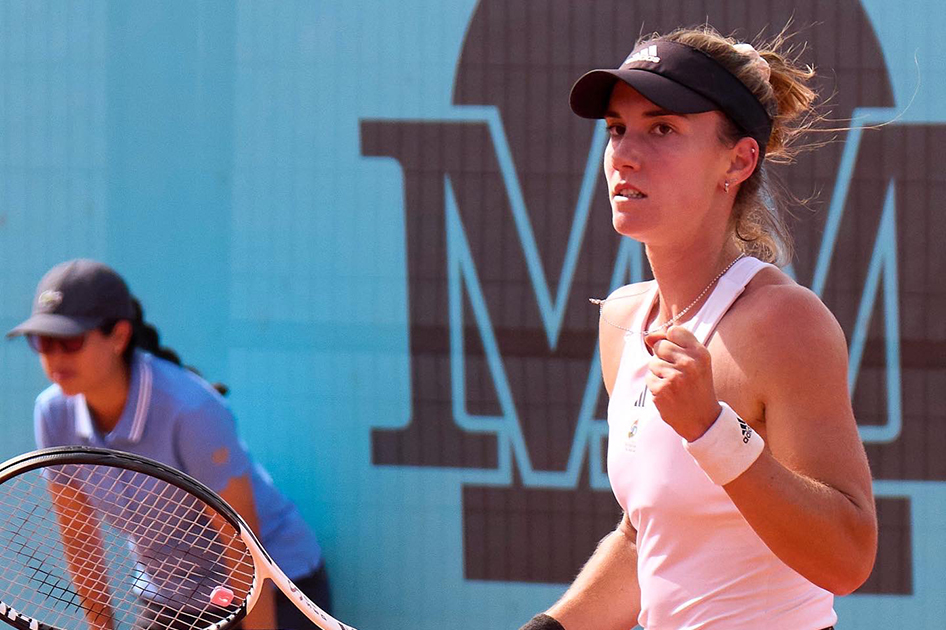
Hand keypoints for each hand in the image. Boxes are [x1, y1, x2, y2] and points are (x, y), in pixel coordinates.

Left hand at [644, 326, 721, 441]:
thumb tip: (648, 336)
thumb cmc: (697, 386)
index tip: (680, 354)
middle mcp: (688, 363)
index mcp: (700, 353)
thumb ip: (674, 343)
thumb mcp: (695, 361)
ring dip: (659, 373)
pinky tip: (669, 393)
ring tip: (675, 384)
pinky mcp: (661, 389)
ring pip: (653, 362)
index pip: (674, 331)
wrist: (702, 419)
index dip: (672, 341)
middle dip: (663, 357)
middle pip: (660, 345)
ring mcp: (674, 377)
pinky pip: (649, 378)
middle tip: (678, 373)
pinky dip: (656, 385)